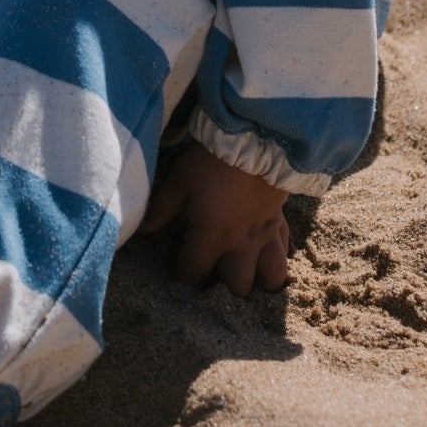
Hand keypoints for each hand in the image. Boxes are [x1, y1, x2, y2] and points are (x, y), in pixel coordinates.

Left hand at [141, 139, 289, 296]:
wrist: (257, 137)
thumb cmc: (212, 158)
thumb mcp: (179, 179)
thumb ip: (162, 208)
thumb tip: (142, 230)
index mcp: (211, 236)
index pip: (195, 273)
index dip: (184, 278)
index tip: (180, 273)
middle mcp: (240, 244)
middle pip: (237, 286)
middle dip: (224, 288)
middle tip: (213, 274)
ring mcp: (265, 234)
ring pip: (270, 277)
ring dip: (258, 279)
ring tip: (247, 272)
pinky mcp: (282, 219)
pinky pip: (284, 249)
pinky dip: (275, 255)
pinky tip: (266, 249)